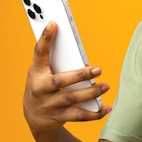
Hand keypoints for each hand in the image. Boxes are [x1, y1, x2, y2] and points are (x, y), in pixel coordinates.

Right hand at [23, 21, 110, 136]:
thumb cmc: (42, 86)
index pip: (39, 53)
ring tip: (105, 86)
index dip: (45, 39)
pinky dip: (94, 113)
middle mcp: (40, 89)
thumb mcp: (41, 72)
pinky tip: (107, 107)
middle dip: (80, 75)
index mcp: (36, 72)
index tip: (54, 24)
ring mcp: (49, 104)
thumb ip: (55, 59)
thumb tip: (77, 48)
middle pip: (60, 81)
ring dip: (91, 93)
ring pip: (72, 99)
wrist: (34, 118)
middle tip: (98, 69)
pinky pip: (79, 116)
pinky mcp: (59, 117)